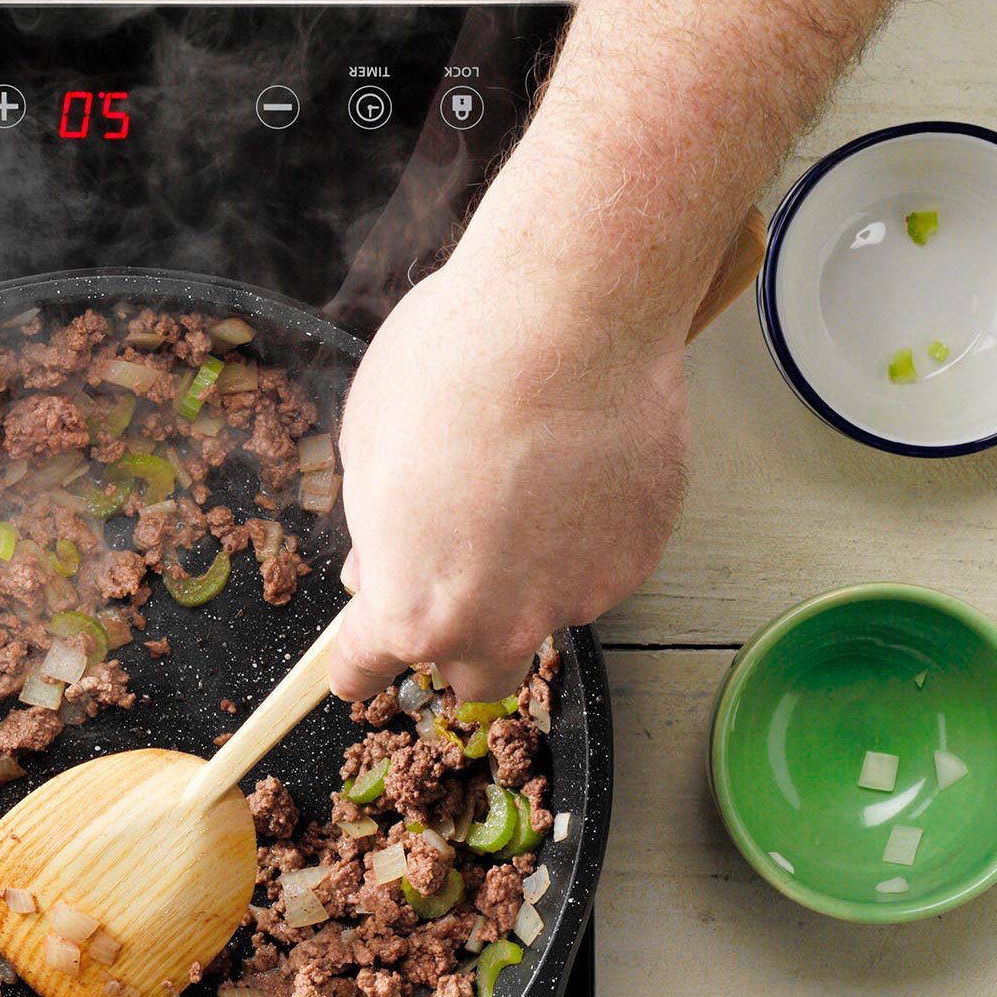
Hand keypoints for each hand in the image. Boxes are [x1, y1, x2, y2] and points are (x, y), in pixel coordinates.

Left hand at [323, 237, 689, 702]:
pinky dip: (583, 533)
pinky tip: (573, 466)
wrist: (568, 316)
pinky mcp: (637, 558)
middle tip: (452, 575)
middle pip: (474, 679)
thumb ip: (374, 533)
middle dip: (458, 644)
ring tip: (523, 483)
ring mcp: (576, 596)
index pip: (367, 669)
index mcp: (412, 610)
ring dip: (528, 576)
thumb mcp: (366, 452)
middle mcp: (496, 625)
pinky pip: (599, 564)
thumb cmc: (450, 370)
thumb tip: (380, 562)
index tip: (359, 653)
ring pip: (544, 613)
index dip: (358, 657)